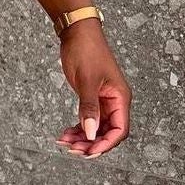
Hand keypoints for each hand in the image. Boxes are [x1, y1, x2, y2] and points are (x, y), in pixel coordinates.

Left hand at [55, 22, 131, 158]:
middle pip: (107, 133)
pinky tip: (65, 133)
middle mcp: (115, 101)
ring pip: (96, 128)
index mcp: (120, 98)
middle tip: (72, 149)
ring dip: (82, 138)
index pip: (119, 130)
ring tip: (64, 141)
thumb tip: (90, 132)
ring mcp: (103, 100)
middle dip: (90, 143)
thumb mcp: (86, 81)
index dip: (105, 144)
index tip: (88, 152)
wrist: (77, 32)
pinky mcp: (92, 98)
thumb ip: (89, 108)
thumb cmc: (86, 51)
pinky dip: (78, 128)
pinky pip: (88, 119)